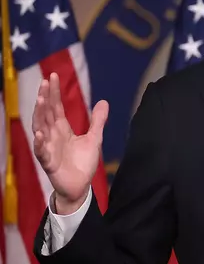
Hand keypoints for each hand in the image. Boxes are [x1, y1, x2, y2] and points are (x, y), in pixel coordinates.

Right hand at [32, 72, 108, 213]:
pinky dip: (40, 143)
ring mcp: (49, 148)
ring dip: (39, 115)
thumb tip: (104, 101)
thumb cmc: (82, 162)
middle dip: (45, 98)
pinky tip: (39, 134)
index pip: (55, 107)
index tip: (52, 77)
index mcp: (62, 129)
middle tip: (45, 82)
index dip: (53, 93)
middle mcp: (52, 136)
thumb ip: (98, 121)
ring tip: (41, 101)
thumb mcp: (94, 138)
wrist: (80, 186)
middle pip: (46, 114)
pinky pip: (42, 152)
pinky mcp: (49, 163)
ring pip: (40, 128)